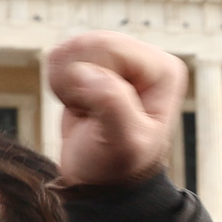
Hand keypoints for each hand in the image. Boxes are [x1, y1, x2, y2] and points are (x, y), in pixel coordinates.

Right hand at [47, 34, 186, 188]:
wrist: (98, 179)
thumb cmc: (117, 165)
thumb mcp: (122, 142)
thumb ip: (112, 105)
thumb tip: (86, 72)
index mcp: (164, 70)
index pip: (112, 47)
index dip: (91, 78)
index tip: (98, 112)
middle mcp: (146, 59)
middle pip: (89, 42)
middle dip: (76, 80)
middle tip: (88, 113)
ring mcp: (120, 59)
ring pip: (72, 46)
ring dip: (65, 83)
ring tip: (84, 111)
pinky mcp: (95, 63)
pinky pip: (60, 55)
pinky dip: (58, 82)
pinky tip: (76, 104)